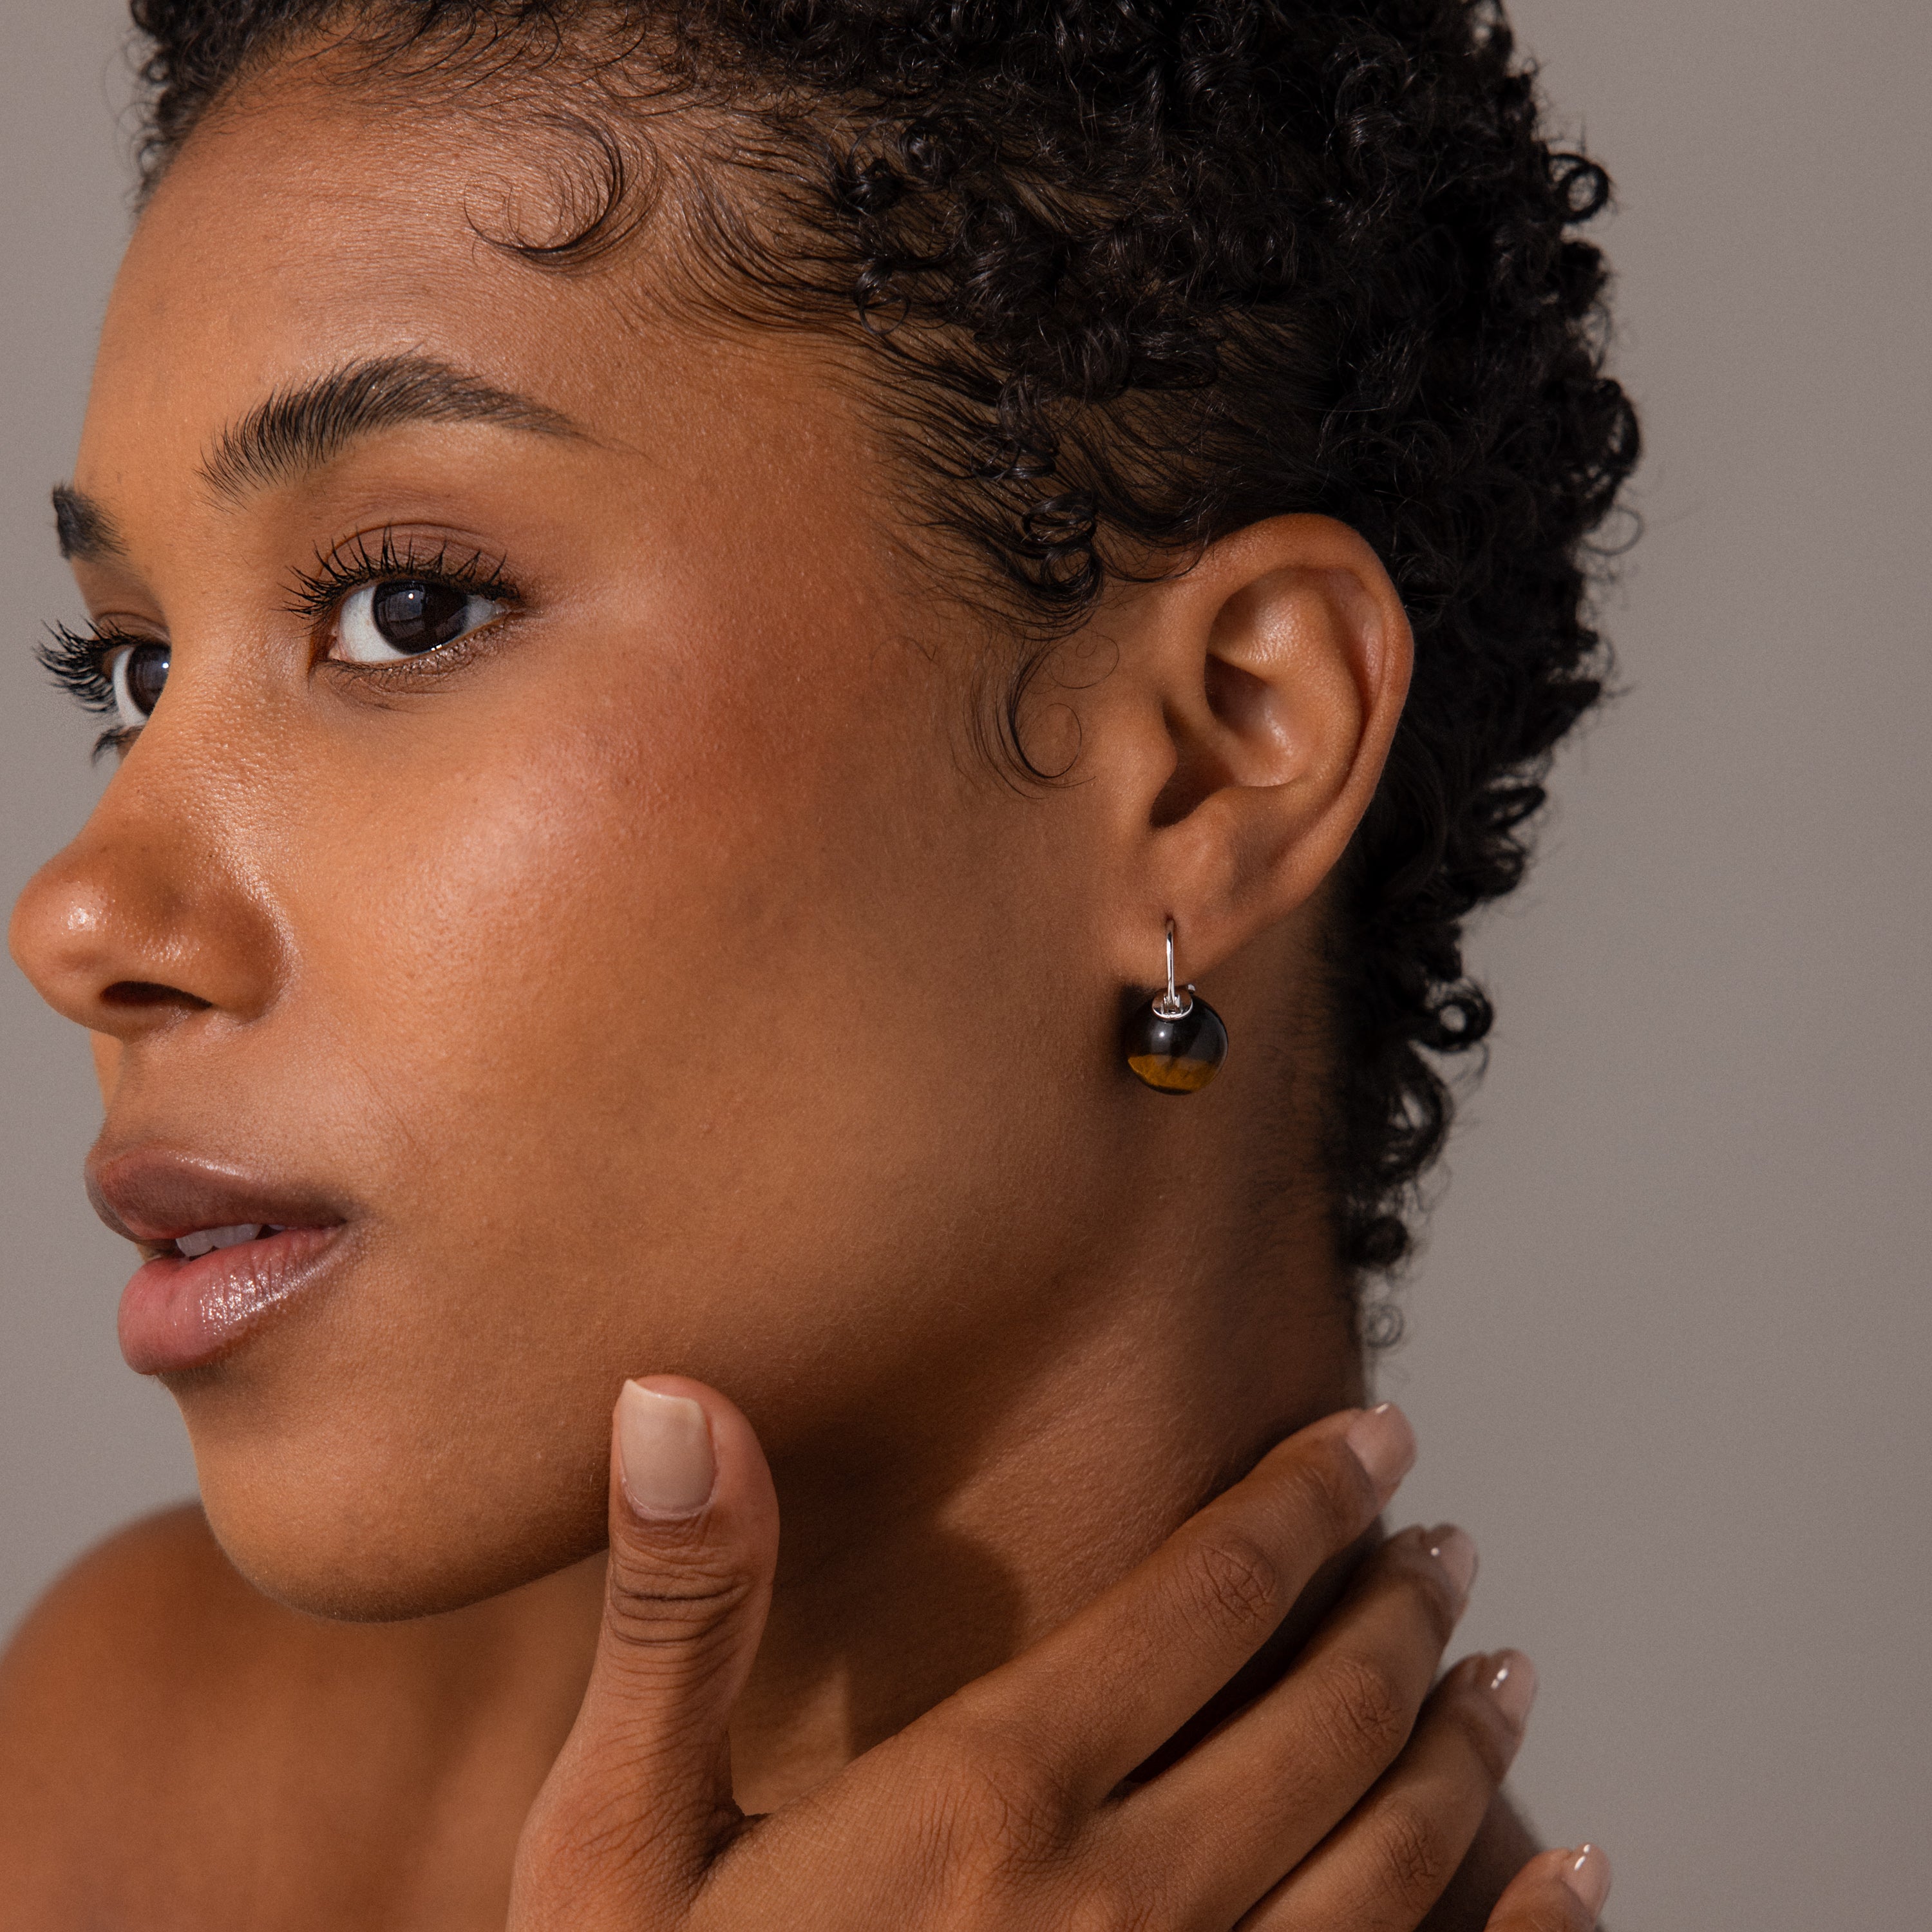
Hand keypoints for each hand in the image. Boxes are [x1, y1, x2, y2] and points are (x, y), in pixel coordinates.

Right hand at [508, 1381, 1608, 1930]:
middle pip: (1318, 1721)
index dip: (1299, 1502)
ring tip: (1502, 1675)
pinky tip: (1579, 1882)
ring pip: (1388, 1864)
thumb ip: (680, 1615)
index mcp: (988, 1803)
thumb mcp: (612, 1839)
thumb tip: (672, 1395)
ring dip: (1458, 1754)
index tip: (1372, 1434)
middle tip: (1447, 1546)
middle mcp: (1119, 1907)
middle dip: (1394, 1613)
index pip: (1200, 1601)